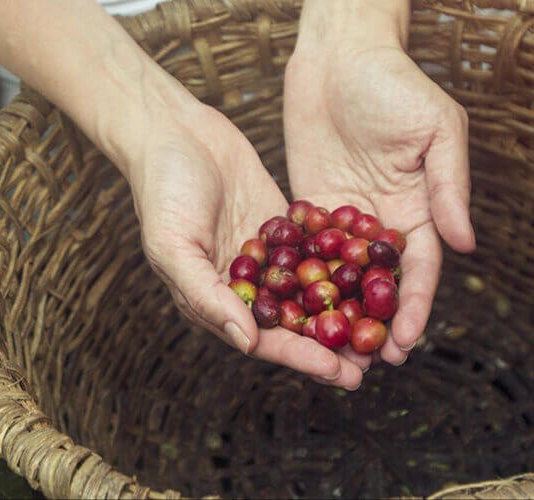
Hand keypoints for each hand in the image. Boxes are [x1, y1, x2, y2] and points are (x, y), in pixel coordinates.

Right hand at [119, 98, 365, 389]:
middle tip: (374, 362)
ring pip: (309, 288)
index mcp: (212, 298)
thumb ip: (206, 295)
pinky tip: (377, 269)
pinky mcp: (281, 224)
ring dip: (343, 308)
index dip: (301, 357)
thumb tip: (247, 342)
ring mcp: (264, 254)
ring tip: (384, 326)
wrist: (172, 131)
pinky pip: (315, 247)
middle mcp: (241, 283)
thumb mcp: (173, 246)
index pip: (262, 337)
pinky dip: (343, 260)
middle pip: (293, 321)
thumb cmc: (161, 191)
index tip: (339, 373)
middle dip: (331, 342)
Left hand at [284, 2, 474, 370]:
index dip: (414, 307)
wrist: (339, 56)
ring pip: (339, 276)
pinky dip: (299, 279)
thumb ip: (447, 186)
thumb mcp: (436, 129)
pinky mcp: (307, 207)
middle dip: (372, 323)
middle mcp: (380, 222)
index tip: (405, 343)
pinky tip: (287, 308)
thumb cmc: (396, 84)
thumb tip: (464, 244)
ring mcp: (342, 218)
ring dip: (333, 313)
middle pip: (378, 284)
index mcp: (419, 208)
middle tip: (362, 366)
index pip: (419, 269)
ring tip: (322, 351)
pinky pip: (304, 249)